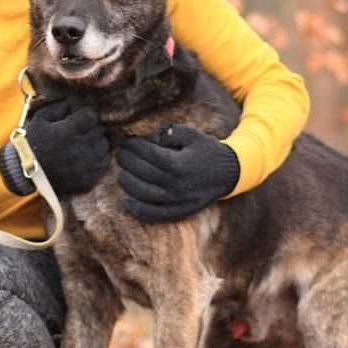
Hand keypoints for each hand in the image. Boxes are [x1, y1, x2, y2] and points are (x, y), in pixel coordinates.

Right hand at [0, 97, 110, 195]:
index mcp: (66, 133)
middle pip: (100, 130)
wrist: (25, 173)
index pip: (91, 115)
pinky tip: (87, 154)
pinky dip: (99, 156)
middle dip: (91, 127)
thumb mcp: (42, 117)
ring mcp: (86, 167)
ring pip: (105, 146)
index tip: (79, 117)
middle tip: (80, 130)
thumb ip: (63, 105)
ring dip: (97, 141)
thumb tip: (80, 101)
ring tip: (84, 142)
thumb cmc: (33, 141)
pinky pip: (104, 162)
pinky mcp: (89, 179)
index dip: (86, 114)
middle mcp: (79, 150)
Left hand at [116, 124, 239, 220]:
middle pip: (141, 172)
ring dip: (127, 183)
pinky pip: (153, 214)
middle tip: (119, 153)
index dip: (133, 146)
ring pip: (142, 194)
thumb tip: (151, 136)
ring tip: (122, 173)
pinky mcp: (178, 212)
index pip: (147, 154)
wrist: (228, 175)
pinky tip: (125, 202)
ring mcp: (176, 201)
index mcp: (178, 164)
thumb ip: (171, 132)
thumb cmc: (207, 151)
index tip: (125, 141)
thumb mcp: (192, 135)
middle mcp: (175, 184)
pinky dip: (137, 210)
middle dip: (126, 161)